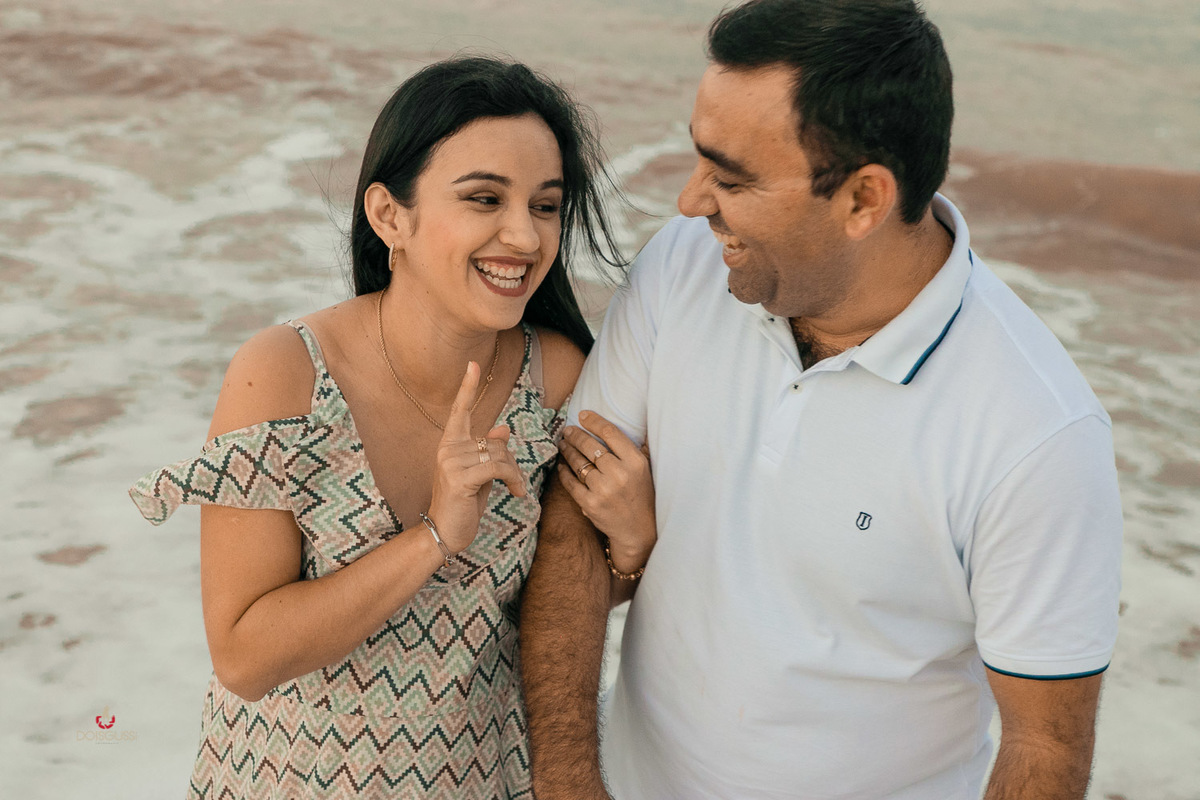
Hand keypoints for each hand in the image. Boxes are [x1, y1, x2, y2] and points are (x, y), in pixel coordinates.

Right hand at [427, 361, 527, 553]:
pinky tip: (516, 494)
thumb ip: (489, 451)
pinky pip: (499, 468)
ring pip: (500, 454)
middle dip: (511, 461)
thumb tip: (503, 429)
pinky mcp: (460, 478)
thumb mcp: (480, 474)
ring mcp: (451, 462)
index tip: (473, 364)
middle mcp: (448, 448)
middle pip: (495, 441)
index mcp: (450, 444)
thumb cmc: (463, 503)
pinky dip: (514, 479)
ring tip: (515, 490)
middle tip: (515, 482)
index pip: (460, 410)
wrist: (444, 532)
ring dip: (515, 474)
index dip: (468, 387)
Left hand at [557, 410, 655, 573]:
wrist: (638, 530)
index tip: (582, 415)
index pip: (610, 433)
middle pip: (590, 446)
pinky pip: (571, 483)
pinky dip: (564, 472)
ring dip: (567, 450)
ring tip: (563, 444)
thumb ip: (633, 448)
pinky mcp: (590, 504)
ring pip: (578, 463)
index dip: (594, 421)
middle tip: (567, 430)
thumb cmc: (641, 495)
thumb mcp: (644, 470)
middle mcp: (619, 474)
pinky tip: (562, 465)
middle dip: (575, 435)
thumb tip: (613, 426)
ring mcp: (603, 490)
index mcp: (635, 462)